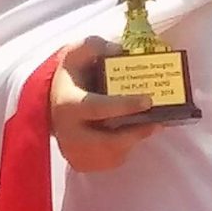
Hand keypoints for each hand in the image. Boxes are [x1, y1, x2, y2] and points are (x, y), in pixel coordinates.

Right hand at [50, 37, 157, 171]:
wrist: (53, 105)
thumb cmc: (72, 78)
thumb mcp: (76, 54)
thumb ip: (94, 46)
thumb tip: (119, 50)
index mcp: (67, 104)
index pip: (96, 107)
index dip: (124, 105)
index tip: (148, 100)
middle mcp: (68, 133)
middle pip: (108, 142)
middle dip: (135, 133)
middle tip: (158, 123)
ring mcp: (74, 152)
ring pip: (113, 154)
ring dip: (134, 141)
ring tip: (150, 126)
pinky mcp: (82, 164)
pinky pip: (112, 162)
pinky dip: (126, 149)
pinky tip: (131, 135)